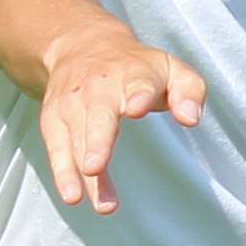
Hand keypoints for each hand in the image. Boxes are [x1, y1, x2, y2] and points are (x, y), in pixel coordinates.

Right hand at [38, 20, 206, 211]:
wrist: (82, 45)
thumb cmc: (138, 67)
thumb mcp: (172, 69)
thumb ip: (190, 91)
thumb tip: (191, 119)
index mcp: (134, 73)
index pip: (138, 83)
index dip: (138, 95)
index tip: (137, 108)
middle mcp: (99, 88)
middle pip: (99, 116)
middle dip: (96, 141)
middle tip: (95, 166)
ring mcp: (73, 104)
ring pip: (77, 139)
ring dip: (80, 169)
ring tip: (88, 200)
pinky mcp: (54, 118)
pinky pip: (57, 147)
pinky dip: (62, 171)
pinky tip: (72, 195)